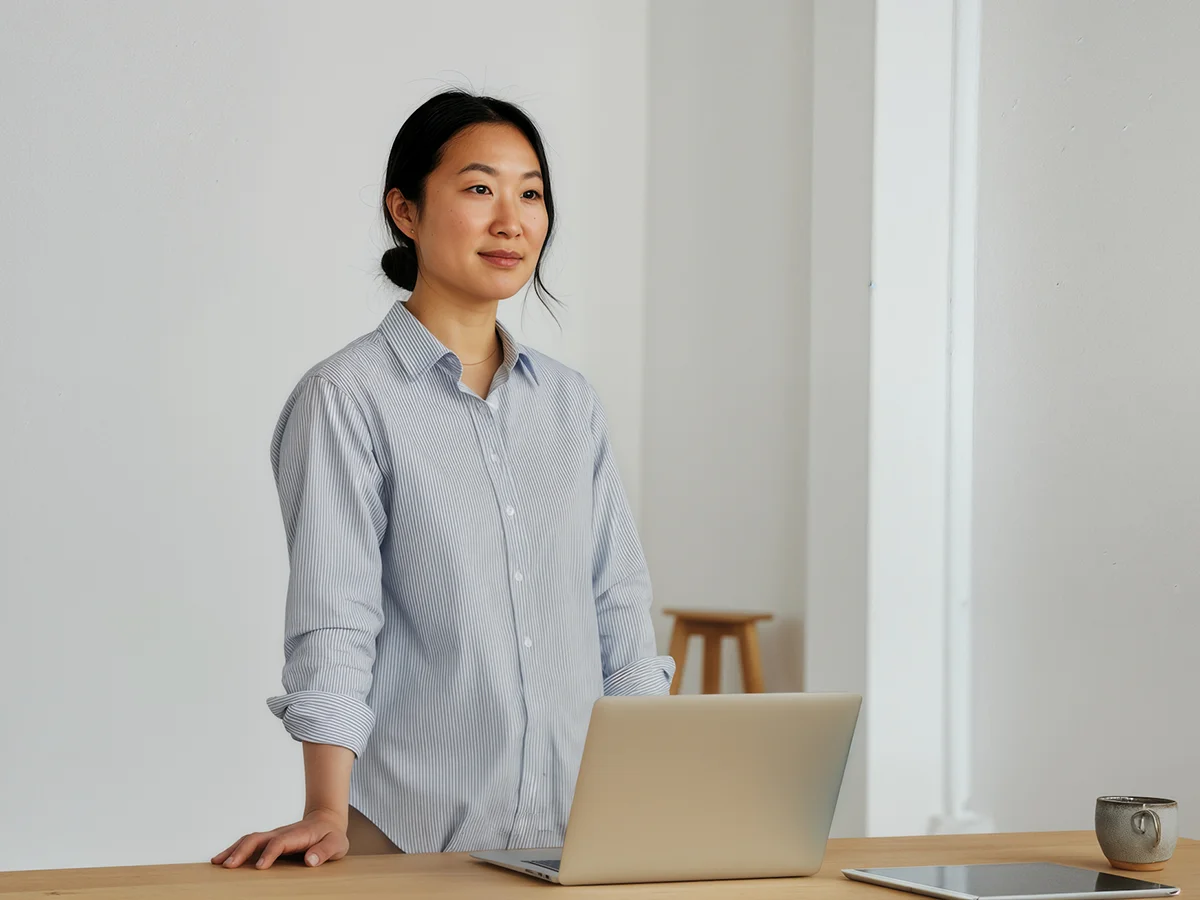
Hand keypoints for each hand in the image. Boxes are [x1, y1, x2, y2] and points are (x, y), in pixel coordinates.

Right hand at [211, 808, 348, 868]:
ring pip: (249, 839)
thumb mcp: (337, 843)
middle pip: (258, 838)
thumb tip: (310, 860)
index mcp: (297, 835)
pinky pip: (249, 844)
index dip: (270, 853)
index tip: (260, 868)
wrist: (326, 821)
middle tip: (228, 866)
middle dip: (242, 851)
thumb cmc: (331, 835)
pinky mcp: (268, 841)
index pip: (280, 842)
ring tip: (216, 863)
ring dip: (233, 850)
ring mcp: (273, 836)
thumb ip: (325, 851)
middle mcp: (281, 833)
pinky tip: (222, 860)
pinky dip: (234, 850)